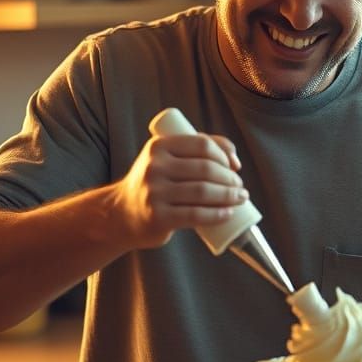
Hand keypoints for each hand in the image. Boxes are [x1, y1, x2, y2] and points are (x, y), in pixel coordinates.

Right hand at [114, 131, 248, 249]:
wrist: (121, 214)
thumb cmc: (156, 183)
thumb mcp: (167, 158)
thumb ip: (198, 148)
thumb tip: (234, 161)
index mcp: (158, 146)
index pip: (202, 145)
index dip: (224, 155)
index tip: (234, 167)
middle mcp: (154, 167)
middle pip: (205, 169)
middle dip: (230, 178)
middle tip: (240, 187)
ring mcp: (154, 193)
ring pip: (203, 192)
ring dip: (229, 196)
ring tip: (240, 198)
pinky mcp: (157, 217)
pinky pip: (195, 215)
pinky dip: (217, 214)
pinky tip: (228, 213)